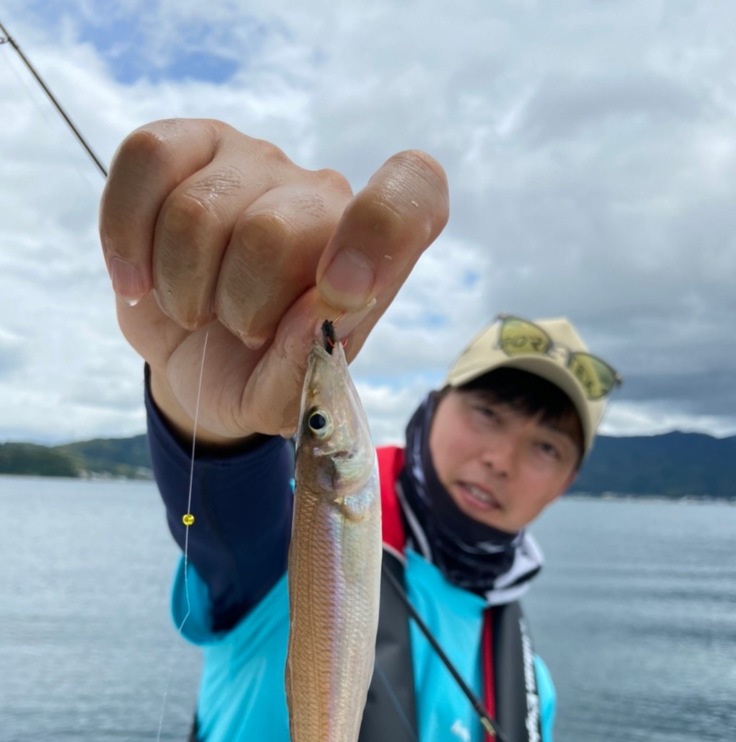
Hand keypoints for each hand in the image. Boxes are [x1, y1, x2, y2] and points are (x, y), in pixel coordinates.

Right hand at [99, 119, 448, 442]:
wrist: (194, 368)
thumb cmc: (258, 378)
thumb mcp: (287, 404)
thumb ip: (307, 371)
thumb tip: (318, 312)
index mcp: (372, 258)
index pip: (412, 194)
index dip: (380, 231)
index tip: (341, 292)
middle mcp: (319, 197)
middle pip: (273, 231)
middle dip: (238, 306)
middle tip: (238, 331)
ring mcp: (253, 163)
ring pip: (199, 210)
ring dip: (181, 286)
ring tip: (194, 309)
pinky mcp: (185, 146)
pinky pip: (146, 160)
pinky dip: (126, 238)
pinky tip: (137, 282)